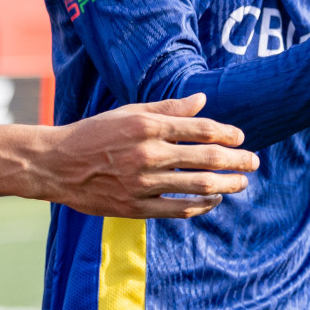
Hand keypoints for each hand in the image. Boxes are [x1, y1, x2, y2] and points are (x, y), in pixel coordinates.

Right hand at [36, 93, 257, 218]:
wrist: (56, 165)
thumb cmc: (94, 133)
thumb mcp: (129, 113)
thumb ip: (168, 109)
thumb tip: (203, 100)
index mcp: (147, 127)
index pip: (201, 130)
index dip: (227, 134)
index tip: (241, 138)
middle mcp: (148, 155)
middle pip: (206, 159)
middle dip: (236, 161)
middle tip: (254, 162)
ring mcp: (142, 184)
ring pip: (196, 187)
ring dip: (226, 185)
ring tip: (241, 183)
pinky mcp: (134, 208)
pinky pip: (177, 209)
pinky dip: (200, 206)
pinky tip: (212, 199)